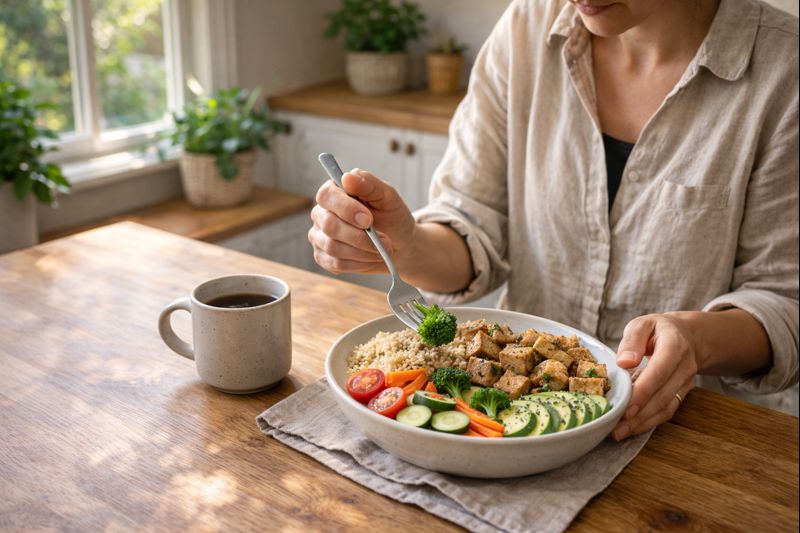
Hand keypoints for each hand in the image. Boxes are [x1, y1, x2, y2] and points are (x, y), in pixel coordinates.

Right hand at [308, 168, 415, 274]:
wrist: (399, 244)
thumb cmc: (391, 216)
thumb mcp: (388, 197)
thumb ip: (369, 184)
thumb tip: (347, 177)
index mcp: (334, 192)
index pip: (326, 196)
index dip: (346, 209)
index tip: (369, 220)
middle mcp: (322, 213)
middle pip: (329, 225)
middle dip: (360, 237)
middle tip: (384, 240)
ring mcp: (319, 236)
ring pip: (332, 247)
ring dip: (363, 252)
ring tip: (382, 251)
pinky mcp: (323, 257)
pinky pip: (335, 263)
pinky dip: (359, 263)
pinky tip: (372, 259)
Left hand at [612, 313, 697, 439]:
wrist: (688, 336)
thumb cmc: (658, 330)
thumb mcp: (643, 324)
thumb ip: (632, 340)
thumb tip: (623, 362)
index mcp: (675, 346)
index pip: (660, 372)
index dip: (643, 391)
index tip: (626, 407)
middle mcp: (685, 367)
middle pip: (663, 395)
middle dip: (639, 414)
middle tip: (615, 427)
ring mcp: (685, 383)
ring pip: (665, 407)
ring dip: (642, 423)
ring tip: (619, 432)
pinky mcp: (681, 394)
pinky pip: (667, 411)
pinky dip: (649, 422)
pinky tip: (631, 428)